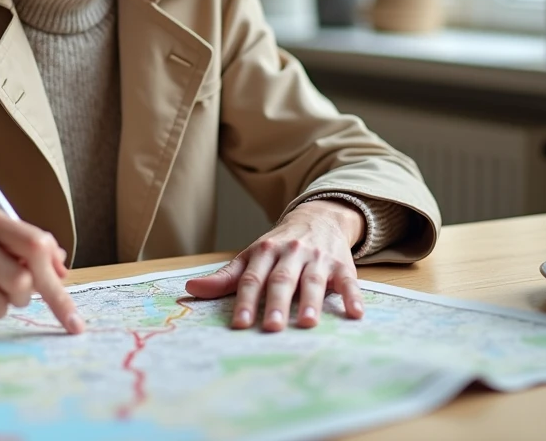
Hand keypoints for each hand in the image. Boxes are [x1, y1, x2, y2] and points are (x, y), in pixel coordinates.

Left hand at [184, 199, 364, 331]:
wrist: (319, 217)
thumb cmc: (279, 246)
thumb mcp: (252, 256)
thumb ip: (226, 277)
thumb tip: (190, 289)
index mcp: (265, 251)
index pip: (253, 278)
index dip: (247, 301)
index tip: (240, 323)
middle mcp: (291, 253)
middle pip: (282, 279)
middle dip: (277, 303)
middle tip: (273, 327)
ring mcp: (317, 258)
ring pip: (312, 280)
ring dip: (310, 302)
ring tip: (307, 324)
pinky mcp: (342, 265)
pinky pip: (348, 281)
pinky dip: (352, 297)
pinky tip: (355, 313)